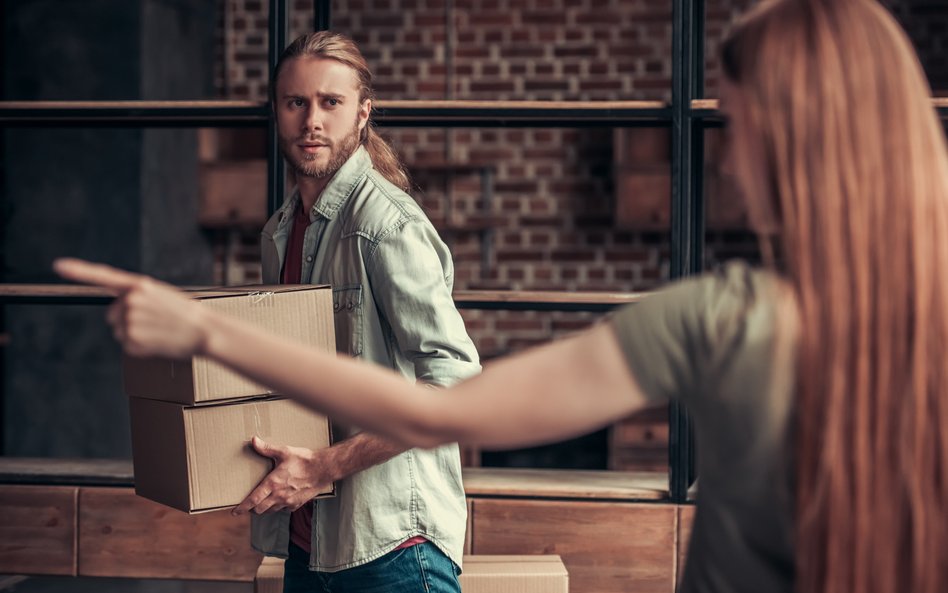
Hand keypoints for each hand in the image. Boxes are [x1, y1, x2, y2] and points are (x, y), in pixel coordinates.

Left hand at [53, 258, 207, 358]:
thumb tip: (117, 311)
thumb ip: (137, 297)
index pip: (103, 276)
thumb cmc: (186, 314)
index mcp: (140, 285)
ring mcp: (130, 321)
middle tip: (155, 321)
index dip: (79, 271)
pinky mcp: (132, 340)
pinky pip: (126, 344)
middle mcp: (131, 300)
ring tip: (158, 331)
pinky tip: (157, 341)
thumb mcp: (161, 296)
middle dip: (127, 319)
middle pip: (113, 314)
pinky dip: (140, 346)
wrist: (205, 330)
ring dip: (135, 333)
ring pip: (118, 330)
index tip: (58, 266)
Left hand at [232, 436, 335, 515]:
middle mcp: (279, 496)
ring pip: (271, 510)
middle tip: (248, 506)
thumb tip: (253, 441)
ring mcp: (288, 501)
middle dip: (252, 509)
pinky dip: (279, 506)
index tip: (234, 511)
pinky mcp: (297, 504)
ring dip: (265, 508)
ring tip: (262, 503)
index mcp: (273, 484)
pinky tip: (280, 499)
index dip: (242, 507)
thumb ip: (267, 449)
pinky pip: (284, 509)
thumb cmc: (304, 460)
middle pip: (259, 509)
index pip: (253, 500)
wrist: (324, 469)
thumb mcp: (284, 452)